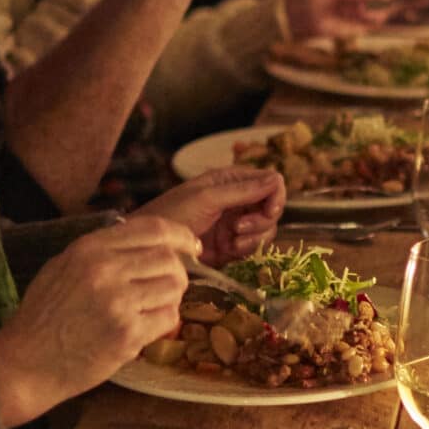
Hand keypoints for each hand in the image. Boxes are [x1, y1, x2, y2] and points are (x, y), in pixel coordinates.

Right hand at [0, 216, 196, 426]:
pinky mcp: (127, 334)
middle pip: (168, 259)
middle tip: (169, 286)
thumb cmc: (43, 317)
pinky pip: (168, 318)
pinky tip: (145, 328)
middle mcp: (104, 270)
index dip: (180, 235)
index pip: (153, 229)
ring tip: (152, 308)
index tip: (191, 245)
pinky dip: (164, 323)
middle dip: (177, 272)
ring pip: (174, 287)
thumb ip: (99, 250)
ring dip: (171, 298)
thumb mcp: (61, 267)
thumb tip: (141, 239)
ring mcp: (117, 303)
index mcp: (88, 249)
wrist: (25, 364)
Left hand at [134, 167, 284, 264]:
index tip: (268, 210)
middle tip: (239, 228)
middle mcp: (238, 200)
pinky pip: (255, 247)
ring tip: (232, 241)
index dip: (275, 196)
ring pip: (267, 229)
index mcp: (232, 180)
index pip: (271, 182)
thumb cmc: (171, 214)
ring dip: (255, 237)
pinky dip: (248, 250)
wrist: (150, 247)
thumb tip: (277, 178)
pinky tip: (230, 250)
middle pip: (273, 208)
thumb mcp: (206, 198)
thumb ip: (242, 190)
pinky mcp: (232, 246)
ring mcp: (236, 224)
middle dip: (262, 220)